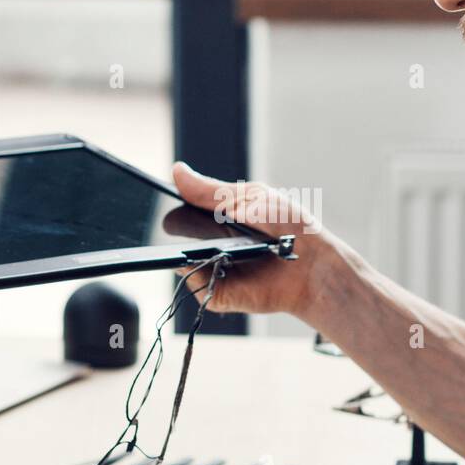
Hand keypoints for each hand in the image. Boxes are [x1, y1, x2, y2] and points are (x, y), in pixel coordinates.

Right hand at [171, 161, 332, 321]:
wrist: (313, 264)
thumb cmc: (289, 227)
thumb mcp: (249, 197)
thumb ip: (210, 190)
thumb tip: (175, 171)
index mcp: (216, 218)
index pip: (181, 211)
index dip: (166, 204)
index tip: (150, 194)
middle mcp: (209, 245)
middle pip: (173, 237)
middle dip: (168, 229)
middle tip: (168, 220)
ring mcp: (212, 269)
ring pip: (180, 261)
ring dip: (180, 252)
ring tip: (197, 241)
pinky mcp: (218, 293)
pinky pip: (195, 284)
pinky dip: (196, 275)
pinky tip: (209, 263)